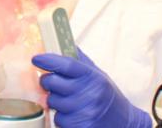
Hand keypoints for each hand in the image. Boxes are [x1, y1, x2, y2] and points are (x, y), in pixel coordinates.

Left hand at [33, 49, 151, 127]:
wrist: (124, 122)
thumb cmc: (107, 96)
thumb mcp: (98, 75)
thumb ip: (79, 61)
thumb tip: (61, 42)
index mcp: (92, 76)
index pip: (66, 64)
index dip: (48, 60)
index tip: (37, 58)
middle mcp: (88, 93)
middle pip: (52, 83)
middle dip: (48, 82)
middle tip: (54, 82)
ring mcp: (83, 112)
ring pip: (52, 102)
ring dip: (56, 101)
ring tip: (70, 101)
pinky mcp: (79, 126)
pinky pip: (58, 119)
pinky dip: (62, 117)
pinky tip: (74, 114)